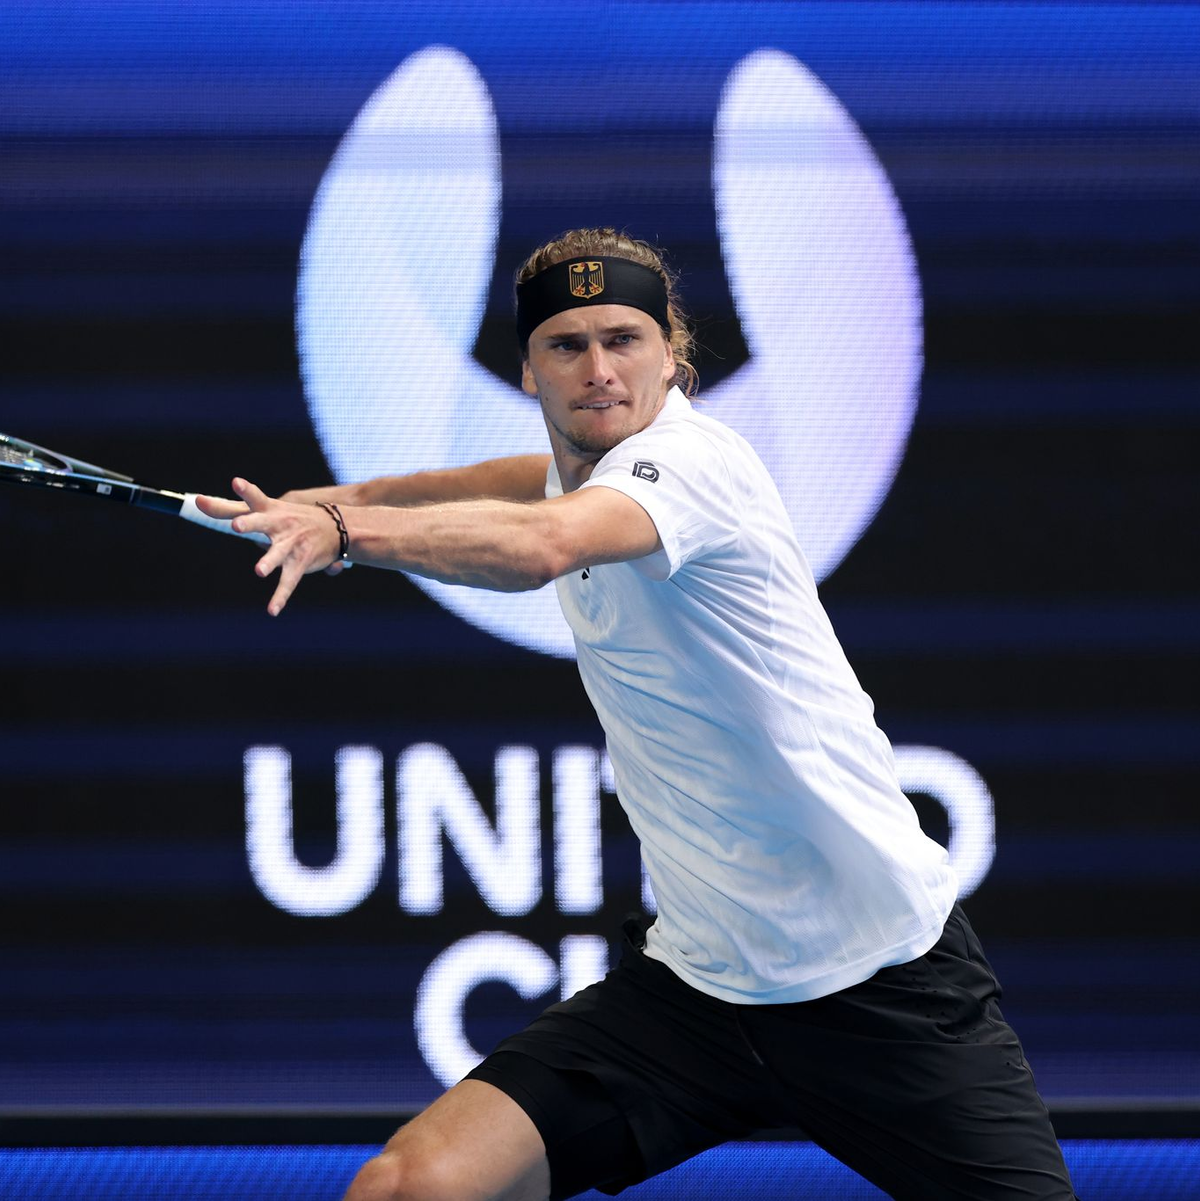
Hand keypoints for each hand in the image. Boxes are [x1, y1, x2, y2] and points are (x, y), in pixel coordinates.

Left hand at [196, 479, 342, 614]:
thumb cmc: (287, 517)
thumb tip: (195, 501)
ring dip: (270, 561)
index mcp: (268, 509)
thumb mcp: (261, 508)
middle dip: (250, 524)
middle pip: (262, 523)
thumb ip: (226, 508)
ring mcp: (290, 543)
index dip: (245, 491)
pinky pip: (288, 581)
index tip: (236, 482)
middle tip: (236, 526)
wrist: (334, 527)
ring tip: (259, 571)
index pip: (254, 497)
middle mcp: (279, 524)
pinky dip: (280, 596)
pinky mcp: (300, 562)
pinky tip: (272, 610)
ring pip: (278, 553)